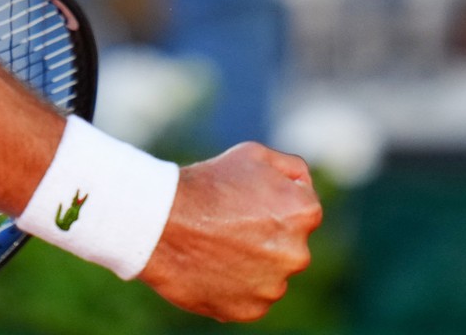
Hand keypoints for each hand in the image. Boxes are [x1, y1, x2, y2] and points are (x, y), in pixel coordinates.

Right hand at [138, 142, 321, 321]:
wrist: (161, 219)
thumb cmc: (206, 182)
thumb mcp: (254, 155)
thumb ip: (292, 170)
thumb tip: (305, 187)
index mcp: (305, 212)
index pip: (299, 210)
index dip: (268, 202)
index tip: (242, 201)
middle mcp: (298, 253)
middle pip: (285, 244)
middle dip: (262, 236)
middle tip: (226, 224)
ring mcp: (274, 286)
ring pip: (268, 274)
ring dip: (249, 264)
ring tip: (215, 246)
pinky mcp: (250, 310)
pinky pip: (249, 298)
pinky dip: (234, 287)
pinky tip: (211, 267)